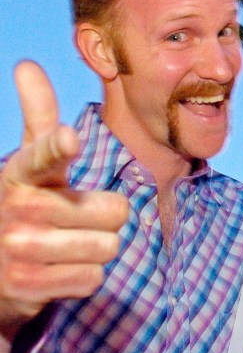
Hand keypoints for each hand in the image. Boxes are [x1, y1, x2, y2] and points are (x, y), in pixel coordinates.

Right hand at [0, 61, 128, 329]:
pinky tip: (61, 270)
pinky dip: (84, 276)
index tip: (70, 138)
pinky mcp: (28, 287)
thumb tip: (27, 64)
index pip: (43, 154)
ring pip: (108, 246)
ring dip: (98, 248)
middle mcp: (18, 208)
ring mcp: (20, 250)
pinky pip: (93, 279)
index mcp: (22, 172)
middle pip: (114, 212)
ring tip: (70, 244)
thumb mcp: (30, 162)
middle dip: (106, 217)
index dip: (58, 147)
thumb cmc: (27, 203)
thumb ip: (38, 117)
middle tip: (79, 219)